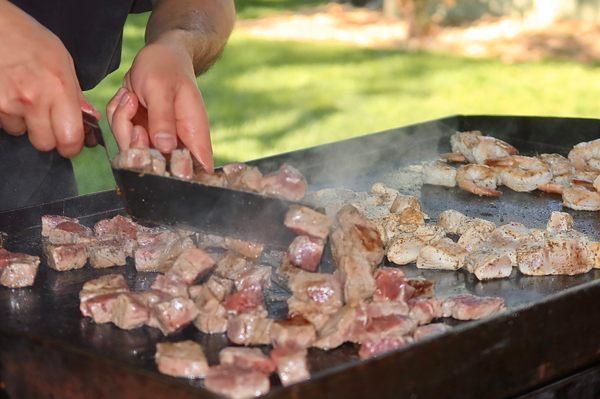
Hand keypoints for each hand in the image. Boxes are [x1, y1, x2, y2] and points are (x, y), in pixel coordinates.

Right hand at [0, 1, 99, 156]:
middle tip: (48, 121)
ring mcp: (8, 103)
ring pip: (21, 133)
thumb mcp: (62, 62)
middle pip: (45, 144)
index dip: (72, 146)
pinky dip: (8, 114)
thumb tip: (89, 118)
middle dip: (49, 137)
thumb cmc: (29, 39)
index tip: (72, 144)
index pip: (70, 138)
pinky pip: (4, 122)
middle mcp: (33, 100)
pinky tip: (10, 94)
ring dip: (25, 123)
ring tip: (25, 98)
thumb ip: (75, 94)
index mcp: (58, 89)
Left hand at [107, 31, 212, 170]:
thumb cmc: (166, 68)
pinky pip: (120, 137)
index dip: (176, 175)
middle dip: (136, 146)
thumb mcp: (161, 89)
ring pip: (131, 152)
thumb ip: (162, 119)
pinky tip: (129, 99)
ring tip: (132, 99)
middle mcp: (177, 144)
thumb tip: (165, 147)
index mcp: (194, 136)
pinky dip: (118, 116)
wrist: (158, 55)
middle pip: (155, 167)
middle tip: (136, 123)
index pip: (197, 171)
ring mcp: (157, 141)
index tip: (155, 153)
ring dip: (123, 124)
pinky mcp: (141, 135)